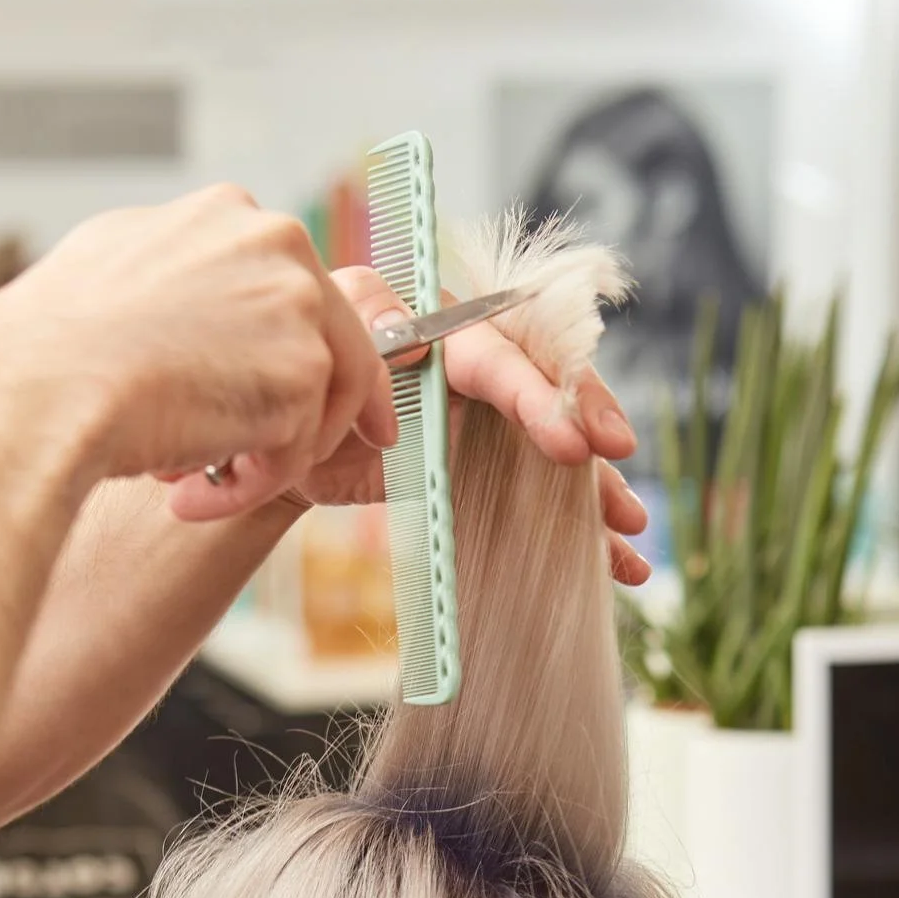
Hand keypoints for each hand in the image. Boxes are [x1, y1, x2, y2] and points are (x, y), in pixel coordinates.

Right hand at [0, 186, 397, 488]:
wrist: (41, 387)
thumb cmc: (49, 348)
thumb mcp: (113, 272)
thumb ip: (176, 281)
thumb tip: (199, 307)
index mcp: (229, 214)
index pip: (294, 286)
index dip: (294, 348)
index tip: (300, 389)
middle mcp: (276, 243)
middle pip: (336, 337)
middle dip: (318, 410)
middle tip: (295, 460)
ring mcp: (298, 303)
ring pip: (315, 403)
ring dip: (259, 457)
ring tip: (192, 487)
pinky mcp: (304, 370)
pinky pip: (295, 450)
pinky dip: (245, 486)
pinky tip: (188, 498)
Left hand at [166, 266, 651, 584]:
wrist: (269, 452)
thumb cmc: (283, 392)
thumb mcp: (307, 351)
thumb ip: (357, 329)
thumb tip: (412, 334)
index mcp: (428, 328)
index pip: (493, 354)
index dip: (536, 394)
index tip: (570, 440)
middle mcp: (467, 365)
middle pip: (544, 383)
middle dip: (586, 419)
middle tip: (616, 458)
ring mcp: (481, 418)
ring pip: (554, 447)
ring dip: (595, 491)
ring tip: (629, 535)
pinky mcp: (481, 465)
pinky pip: (536, 495)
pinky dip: (575, 532)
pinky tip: (614, 568)